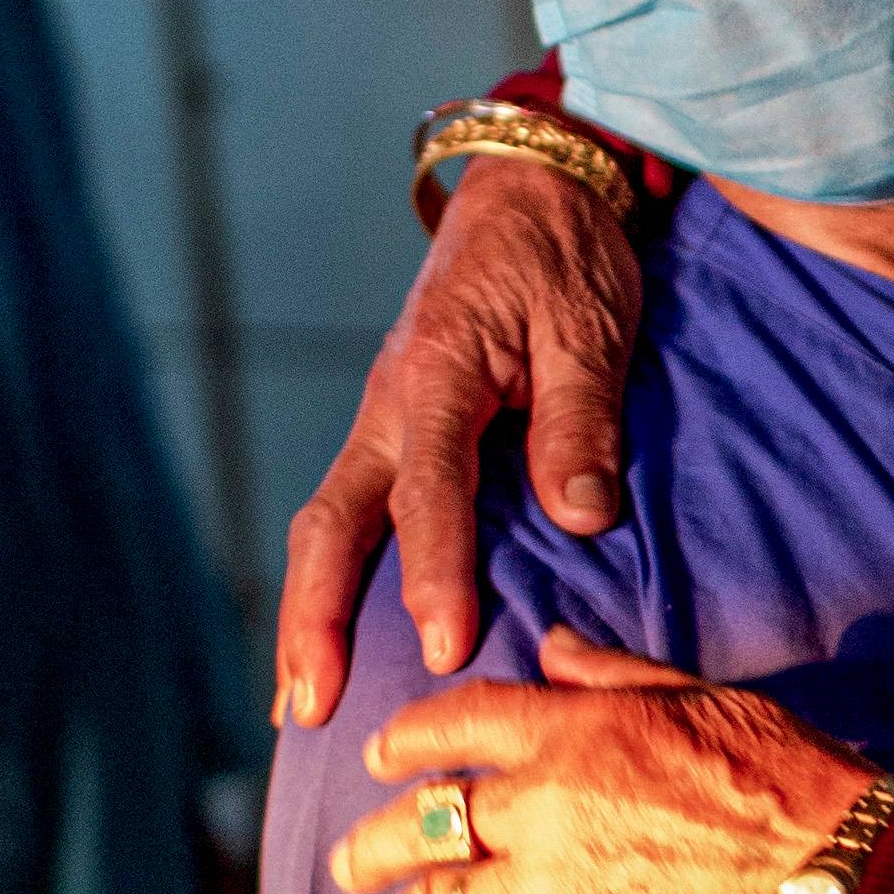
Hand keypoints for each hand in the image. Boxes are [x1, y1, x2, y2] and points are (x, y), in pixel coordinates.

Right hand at [274, 163, 645, 727]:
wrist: (534, 188)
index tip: (444, 645)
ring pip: (326, 526)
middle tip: (314, 705)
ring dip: (308, 613)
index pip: (428, 490)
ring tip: (301, 702)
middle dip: (315, 618)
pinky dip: (332, 582)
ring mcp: (381, 419)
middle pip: (332, 523)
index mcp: (438, 373)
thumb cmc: (567, 255)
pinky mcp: (391, 431)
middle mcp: (389, 402)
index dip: (433, 572)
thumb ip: (581, 419)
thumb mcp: (591, 325)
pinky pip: (350, 514)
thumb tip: (579, 515)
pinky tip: (334, 642)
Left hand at [328, 635, 869, 893]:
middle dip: (376, 846)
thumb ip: (620, 678)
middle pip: (425, 825)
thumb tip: (555, 648)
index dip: (409, 739)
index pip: (460, 722)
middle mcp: (541, 807)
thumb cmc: (800, 790)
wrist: (844, 893)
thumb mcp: (713, 703)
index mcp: (575, 731)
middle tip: (349, 865)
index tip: (380, 758)